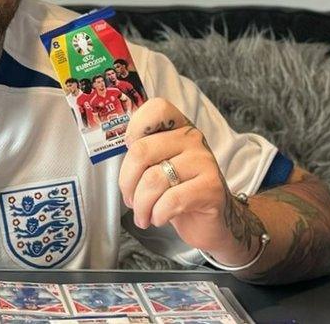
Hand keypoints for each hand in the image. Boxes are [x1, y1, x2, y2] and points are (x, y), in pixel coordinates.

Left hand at [118, 98, 258, 260]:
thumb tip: (118, 152)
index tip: (130, 153)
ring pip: (153, 180)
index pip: (156, 108)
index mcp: (178, 128)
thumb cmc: (178, 192)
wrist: (210, 221)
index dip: (135, 128)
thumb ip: (142, 153)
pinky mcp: (211, 187)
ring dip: (141, 205)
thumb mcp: (158, 167)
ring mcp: (204, 162)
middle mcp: (192, 139)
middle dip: (127, 182)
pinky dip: (157, 214)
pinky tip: (159, 218)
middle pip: (142, 150)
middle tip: (130, 200)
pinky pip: (171, 200)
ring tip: (143, 215)